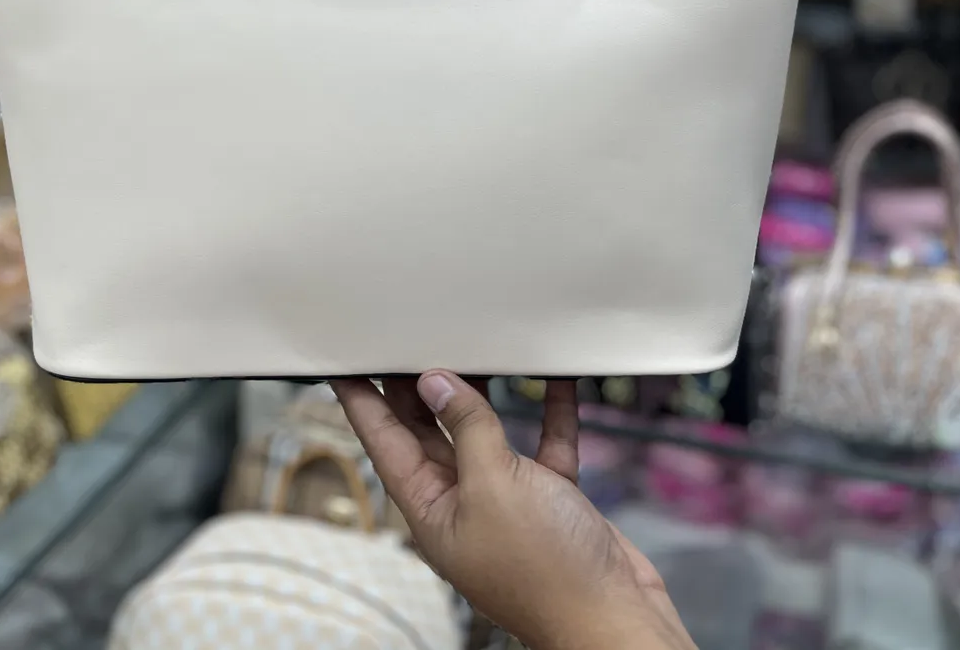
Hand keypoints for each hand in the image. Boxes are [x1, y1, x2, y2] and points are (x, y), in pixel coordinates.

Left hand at [332, 373, 694, 649]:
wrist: (614, 620)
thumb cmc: (547, 574)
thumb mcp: (494, 486)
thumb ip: (466, 429)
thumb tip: (436, 384)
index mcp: (432, 510)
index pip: (384, 443)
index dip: (363, 402)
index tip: (346, 366)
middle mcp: (464, 504)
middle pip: (429, 432)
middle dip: (418, 386)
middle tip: (408, 339)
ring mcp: (507, 501)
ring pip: (484, 434)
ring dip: (482, 395)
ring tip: (472, 347)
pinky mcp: (548, 498)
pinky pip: (541, 444)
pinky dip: (548, 412)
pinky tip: (555, 380)